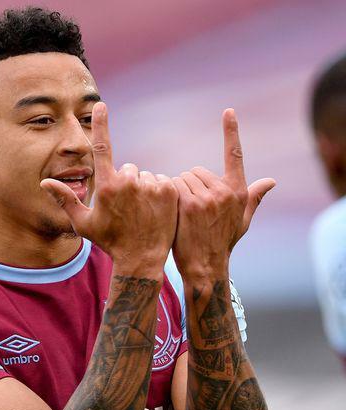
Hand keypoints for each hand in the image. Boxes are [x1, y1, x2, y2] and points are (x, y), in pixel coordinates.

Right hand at [41, 102, 177, 265]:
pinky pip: (159, 181)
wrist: (141, 258)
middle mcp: (129, 181)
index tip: (101, 105)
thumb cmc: (109, 241)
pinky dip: (157, 192)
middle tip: (125, 207)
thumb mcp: (83, 223)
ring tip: (140, 211)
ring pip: (144, 176)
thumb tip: (44, 183)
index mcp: (107, 186)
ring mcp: (150, 185)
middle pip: (127, 168)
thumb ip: (65, 199)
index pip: (101, 147)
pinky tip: (153, 210)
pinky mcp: (168, 191)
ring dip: (141, 188)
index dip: (101, 124)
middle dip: (125, 182)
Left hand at [171, 109, 274, 276]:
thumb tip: (272, 181)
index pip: (235, 155)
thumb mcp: (242, 220)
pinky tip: (174, 212)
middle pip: (196, 170)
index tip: (228, 111)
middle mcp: (225, 191)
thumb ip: (254, 197)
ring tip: (185, 213)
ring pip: (183, 178)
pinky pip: (173, 186)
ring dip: (179, 191)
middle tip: (193, 208)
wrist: (205, 266)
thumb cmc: (223, 242)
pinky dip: (170, 195)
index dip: (231, 131)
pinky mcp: (189, 203)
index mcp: (238, 191)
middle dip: (191, 184)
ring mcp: (207, 197)